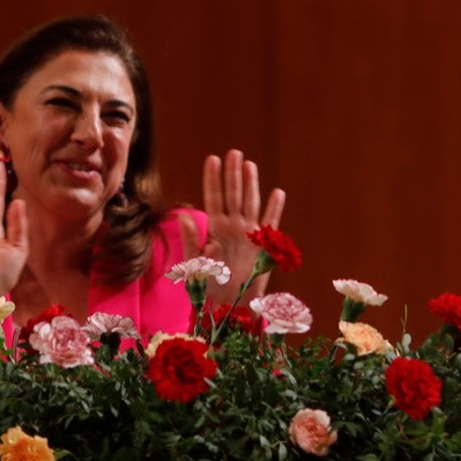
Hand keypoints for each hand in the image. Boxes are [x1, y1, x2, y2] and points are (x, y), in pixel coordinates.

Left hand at [186, 149, 286, 305]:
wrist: (230, 308)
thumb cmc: (209, 287)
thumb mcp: (196, 263)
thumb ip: (192, 239)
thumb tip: (184, 215)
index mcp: (215, 229)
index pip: (214, 198)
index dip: (213, 179)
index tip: (212, 159)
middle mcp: (232, 228)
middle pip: (233, 195)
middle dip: (232, 174)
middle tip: (233, 152)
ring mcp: (249, 235)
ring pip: (250, 204)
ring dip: (251, 184)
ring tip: (249, 165)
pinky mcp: (264, 247)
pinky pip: (270, 225)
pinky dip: (274, 210)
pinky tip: (277, 193)